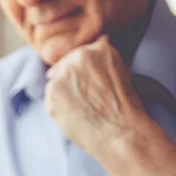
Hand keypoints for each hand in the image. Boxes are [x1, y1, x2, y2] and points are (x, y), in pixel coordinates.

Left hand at [45, 35, 148, 159]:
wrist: (121, 133)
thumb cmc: (126, 107)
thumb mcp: (122, 70)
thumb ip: (104, 55)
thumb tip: (98, 42)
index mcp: (96, 48)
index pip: (79, 54)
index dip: (83, 71)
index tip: (89, 84)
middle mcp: (76, 58)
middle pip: (64, 65)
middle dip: (71, 80)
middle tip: (86, 99)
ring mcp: (61, 77)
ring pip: (55, 82)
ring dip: (63, 93)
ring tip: (83, 108)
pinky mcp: (51, 96)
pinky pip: (50, 99)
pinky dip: (58, 107)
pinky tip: (75, 115)